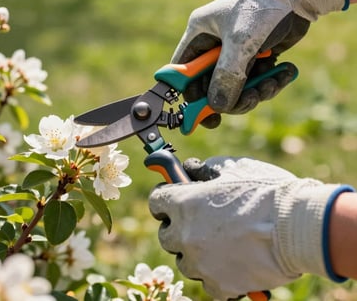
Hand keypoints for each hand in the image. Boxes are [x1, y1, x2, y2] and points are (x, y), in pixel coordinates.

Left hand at [149, 157, 350, 299]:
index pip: (156, 202)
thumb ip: (205, 170)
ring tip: (218, 242)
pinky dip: (216, 274)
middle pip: (166, 235)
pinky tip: (231, 261)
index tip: (172, 198)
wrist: (298, 225)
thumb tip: (191, 170)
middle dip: (177, 227)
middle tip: (197, 221)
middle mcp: (185, 235)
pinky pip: (207, 282)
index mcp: (184, 203)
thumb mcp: (233, 168)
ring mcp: (200, 263)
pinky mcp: (219, 285)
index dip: (165, 198)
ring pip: (185, 261)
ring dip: (195, 252)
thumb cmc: (265, 191)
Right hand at [172, 0, 347, 126]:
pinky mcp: (255, 58)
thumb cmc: (261, 9)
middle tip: (249, 101)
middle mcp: (214, 46)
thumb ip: (227, 76)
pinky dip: (270, 83)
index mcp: (200, 35)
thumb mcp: (240, 42)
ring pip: (236, 88)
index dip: (189, 95)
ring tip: (271, 84)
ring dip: (254, 93)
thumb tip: (218, 107)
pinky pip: (256, 82)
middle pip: (211, 86)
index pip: (183, 71)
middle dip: (230, 98)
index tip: (202, 116)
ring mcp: (235, 54)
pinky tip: (285, 73)